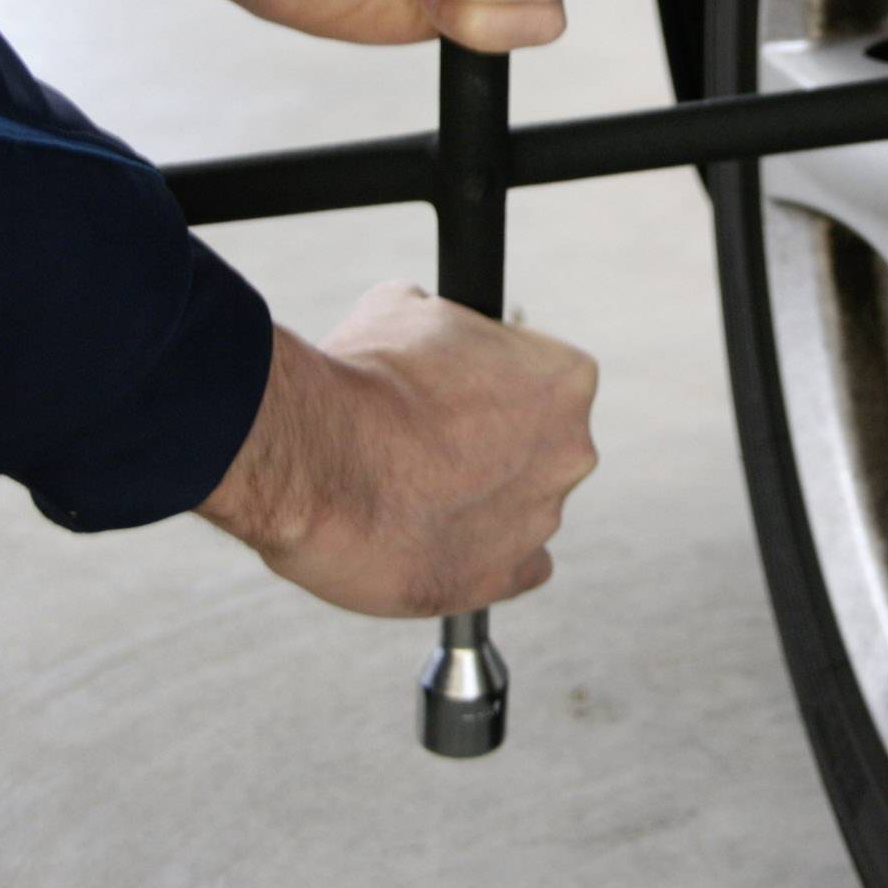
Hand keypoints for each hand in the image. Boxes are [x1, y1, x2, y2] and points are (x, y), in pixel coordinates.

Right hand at [197, 283, 600, 617]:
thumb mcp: (404, 308)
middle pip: (539, 446)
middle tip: (428, 442)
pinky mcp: (502, 579)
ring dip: (477, 501)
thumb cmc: (362, 377)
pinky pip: (509, 568)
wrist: (317, 459)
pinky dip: (475, 557)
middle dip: (491, 444)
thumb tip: (430, 321)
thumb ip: (445, 322)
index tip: (455, 390)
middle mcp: (570, 452)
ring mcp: (541, 520)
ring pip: (520, 507)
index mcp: (566, 379)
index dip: (494, 380)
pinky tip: (430, 538)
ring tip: (407, 491)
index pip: (547, 377)